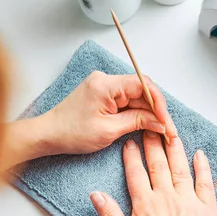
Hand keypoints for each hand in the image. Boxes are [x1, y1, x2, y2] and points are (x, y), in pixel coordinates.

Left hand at [40, 71, 176, 155]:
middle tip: (168, 130)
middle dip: (156, 111)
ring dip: (148, 114)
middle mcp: (106, 80)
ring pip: (136, 98)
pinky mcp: (104, 96)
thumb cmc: (71, 132)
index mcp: (105, 84)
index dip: (158, 101)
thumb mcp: (109, 130)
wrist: (48, 135)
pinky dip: (137, 113)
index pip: (143, 84)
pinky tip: (146, 125)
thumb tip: (159, 122)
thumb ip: (137, 122)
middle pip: (142, 91)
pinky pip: (127, 101)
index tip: (165, 119)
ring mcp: (105, 87)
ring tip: (160, 131)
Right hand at [90, 131, 216, 215]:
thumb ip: (109, 215)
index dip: (132, 156)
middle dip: (153, 143)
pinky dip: (202, 167)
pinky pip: (205, 183)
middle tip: (150, 127)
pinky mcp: (207, 210)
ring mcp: (188, 202)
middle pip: (158, 165)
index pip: (136, 173)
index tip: (130, 142)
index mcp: (145, 205)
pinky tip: (199, 154)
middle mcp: (166, 198)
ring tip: (171, 133)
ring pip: (180, 168)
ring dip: (175, 149)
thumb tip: (96, 195)